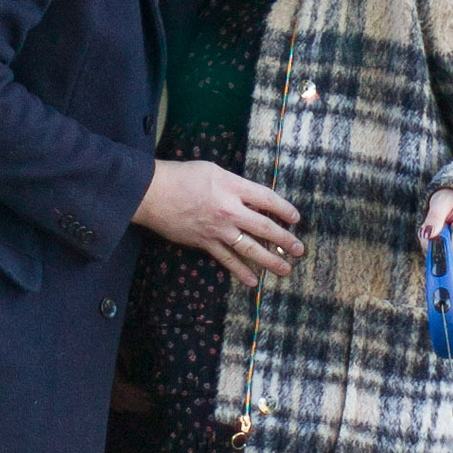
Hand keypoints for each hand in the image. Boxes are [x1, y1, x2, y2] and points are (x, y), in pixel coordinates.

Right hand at [133, 160, 302, 288]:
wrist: (152, 193)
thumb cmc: (181, 176)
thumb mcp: (213, 170)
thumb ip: (235, 184)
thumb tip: (253, 198)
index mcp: (233, 187)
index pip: (267, 198)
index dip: (284, 209)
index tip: (296, 218)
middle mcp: (229, 209)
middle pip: (264, 226)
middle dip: (284, 239)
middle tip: (299, 250)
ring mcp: (218, 229)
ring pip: (250, 248)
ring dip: (270, 261)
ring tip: (285, 270)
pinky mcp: (205, 243)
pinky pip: (227, 260)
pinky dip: (240, 271)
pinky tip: (252, 281)